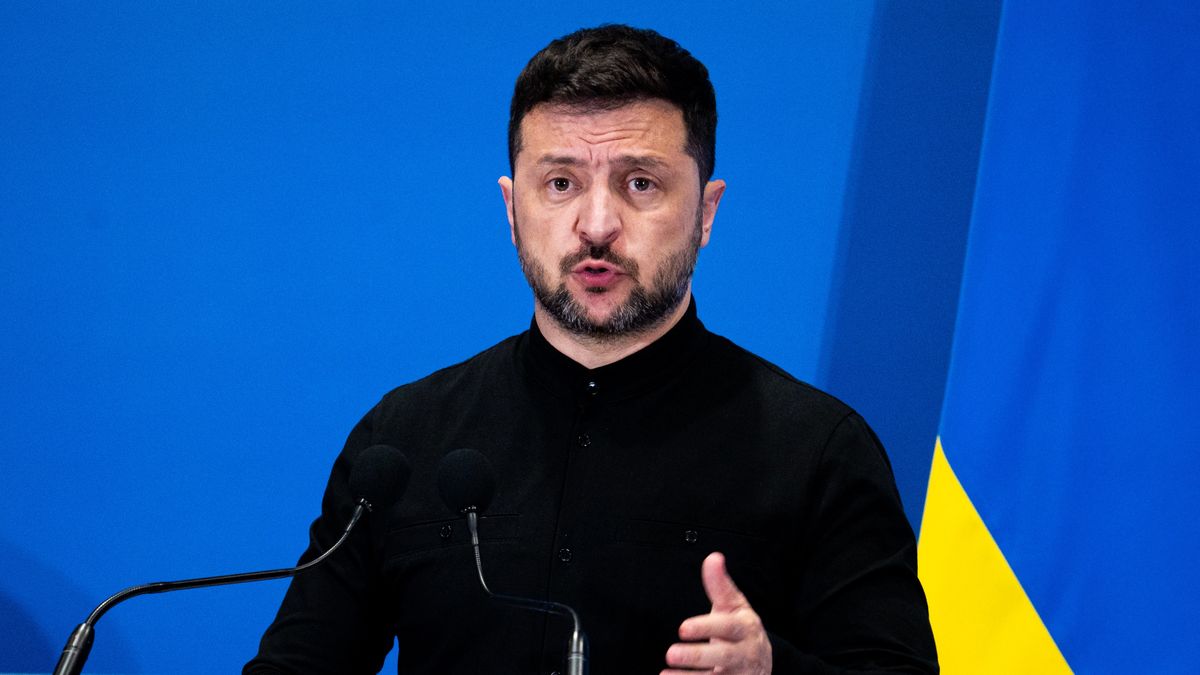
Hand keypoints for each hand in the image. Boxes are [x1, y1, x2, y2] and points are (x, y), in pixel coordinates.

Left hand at [661, 551, 771, 673]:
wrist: (761, 662)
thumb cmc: (740, 629)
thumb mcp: (734, 606)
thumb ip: (720, 585)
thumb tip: (713, 557)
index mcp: (747, 627)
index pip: (728, 627)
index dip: (706, 627)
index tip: (683, 628)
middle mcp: (745, 653)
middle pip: (724, 655)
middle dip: (697, 655)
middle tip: (671, 653)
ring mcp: (738, 673)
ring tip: (665, 671)